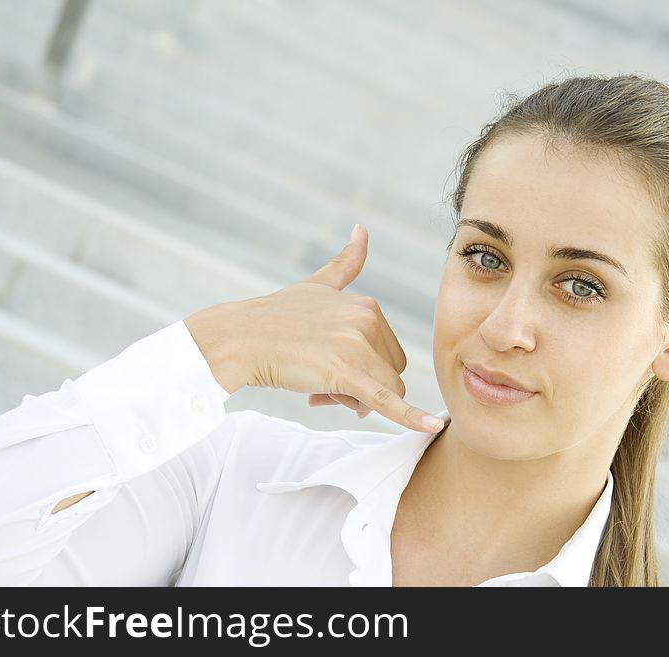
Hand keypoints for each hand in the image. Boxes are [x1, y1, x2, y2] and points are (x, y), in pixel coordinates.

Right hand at [184, 224, 443, 432]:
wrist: (237, 339)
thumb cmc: (273, 317)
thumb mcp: (316, 286)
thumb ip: (345, 264)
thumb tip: (363, 230)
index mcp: (367, 306)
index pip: (386, 354)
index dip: (362, 369)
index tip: (327, 371)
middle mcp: (367, 320)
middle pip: (389, 374)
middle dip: (361, 387)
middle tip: (320, 386)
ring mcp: (357, 345)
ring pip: (383, 391)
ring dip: (354, 401)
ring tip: (317, 392)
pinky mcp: (346, 372)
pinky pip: (387, 400)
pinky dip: (410, 417)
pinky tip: (431, 426)